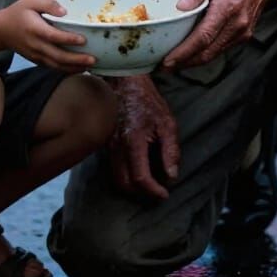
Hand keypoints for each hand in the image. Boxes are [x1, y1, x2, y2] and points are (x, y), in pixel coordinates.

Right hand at [0, 0, 93, 72]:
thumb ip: (48, 4)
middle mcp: (36, 45)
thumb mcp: (31, 2)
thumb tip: (64, 11)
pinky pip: (53, 67)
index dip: (68, 39)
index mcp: (35, 29)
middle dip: (76, 59)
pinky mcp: (37, 60)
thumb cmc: (18, 13)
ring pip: (56, 65)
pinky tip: (79, 68)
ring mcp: (36, 55)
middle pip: (58, 56)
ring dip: (74, 67)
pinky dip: (66, 70)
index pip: (53, 36)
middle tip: (93, 59)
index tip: (83, 40)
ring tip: (90, 66)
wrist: (0, 31)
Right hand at [108, 75, 179, 199]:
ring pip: (116, 178)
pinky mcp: (105, 144)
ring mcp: (108, 145)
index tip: (165, 194)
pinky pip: (113, 167)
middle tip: (157, 193)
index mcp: (133, 141)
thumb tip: (171, 175)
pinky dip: (126, 175)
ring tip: (150, 184)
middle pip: (124, 184)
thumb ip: (170, 150)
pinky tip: (140, 170)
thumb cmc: (147, 100)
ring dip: (133, 187)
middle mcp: (116, 146)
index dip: (153, 191)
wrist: (123, 82)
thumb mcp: (166, 122)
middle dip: (141, 194)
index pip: (140, 177)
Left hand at [163, 0, 276, 69]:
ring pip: (213, 54)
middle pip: (207, 51)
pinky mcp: (243, 35)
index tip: (167, 60)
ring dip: (192, 61)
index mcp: (228, 6)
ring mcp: (242, 31)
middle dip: (184, 62)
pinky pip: (220, 48)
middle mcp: (237, 23)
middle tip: (163, 67)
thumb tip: (180, 8)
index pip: (203, 36)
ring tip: (172, 63)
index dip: (184, 52)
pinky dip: (204, 54)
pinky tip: (190, 53)